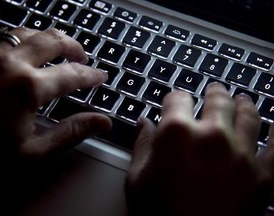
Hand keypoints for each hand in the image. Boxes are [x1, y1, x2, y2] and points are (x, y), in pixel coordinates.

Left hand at [0, 27, 110, 159]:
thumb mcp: (31, 152)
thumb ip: (70, 133)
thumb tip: (103, 122)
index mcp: (28, 86)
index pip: (73, 75)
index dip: (91, 75)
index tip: (101, 77)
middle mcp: (10, 62)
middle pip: (53, 41)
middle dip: (74, 47)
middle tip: (83, 57)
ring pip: (28, 32)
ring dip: (49, 38)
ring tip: (59, 48)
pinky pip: (5, 37)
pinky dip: (24, 40)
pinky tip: (25, 50)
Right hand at [126, 83, 273, 215]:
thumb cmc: (157, 215)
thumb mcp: (136, 178)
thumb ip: (141, 145)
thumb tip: (144, 123)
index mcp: (176, 134)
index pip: (177, 99)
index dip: (174, 98)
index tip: (175, 101)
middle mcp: (211, 136)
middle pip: (216, 100)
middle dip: (213, 92)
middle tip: (214, 89)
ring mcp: (240, 154)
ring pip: (248, 114)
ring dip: (244, 103)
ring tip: (242, 99)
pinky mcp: (262, 176)